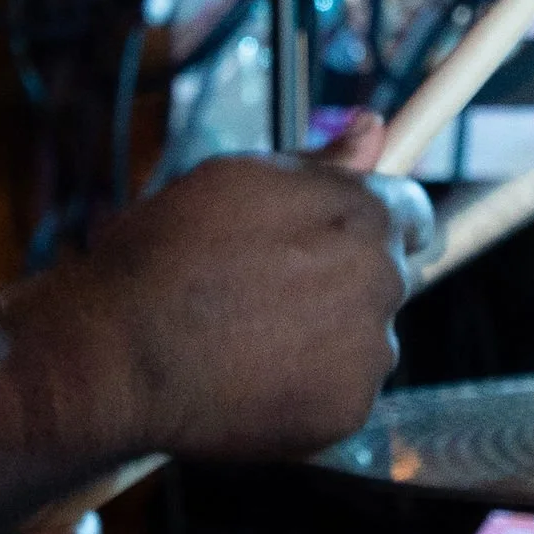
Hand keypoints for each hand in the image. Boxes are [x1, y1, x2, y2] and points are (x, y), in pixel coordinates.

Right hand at [35, 113, 431, 468]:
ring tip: (251, 339)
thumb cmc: (165, 255)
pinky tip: (254, 378)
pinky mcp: (350, 407)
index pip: (410, 213)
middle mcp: (380, 278)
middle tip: (268, 293)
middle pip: (388, 277)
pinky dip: (311, 388)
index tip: (335, 243)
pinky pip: (345, 392)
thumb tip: (374, 127)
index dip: (372, 225)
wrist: (122, 352)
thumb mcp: (235, 181)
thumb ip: (318, 162)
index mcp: (358, 212)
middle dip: (344, 282)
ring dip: (330, 337)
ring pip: (366, 338)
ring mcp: (369, 349)